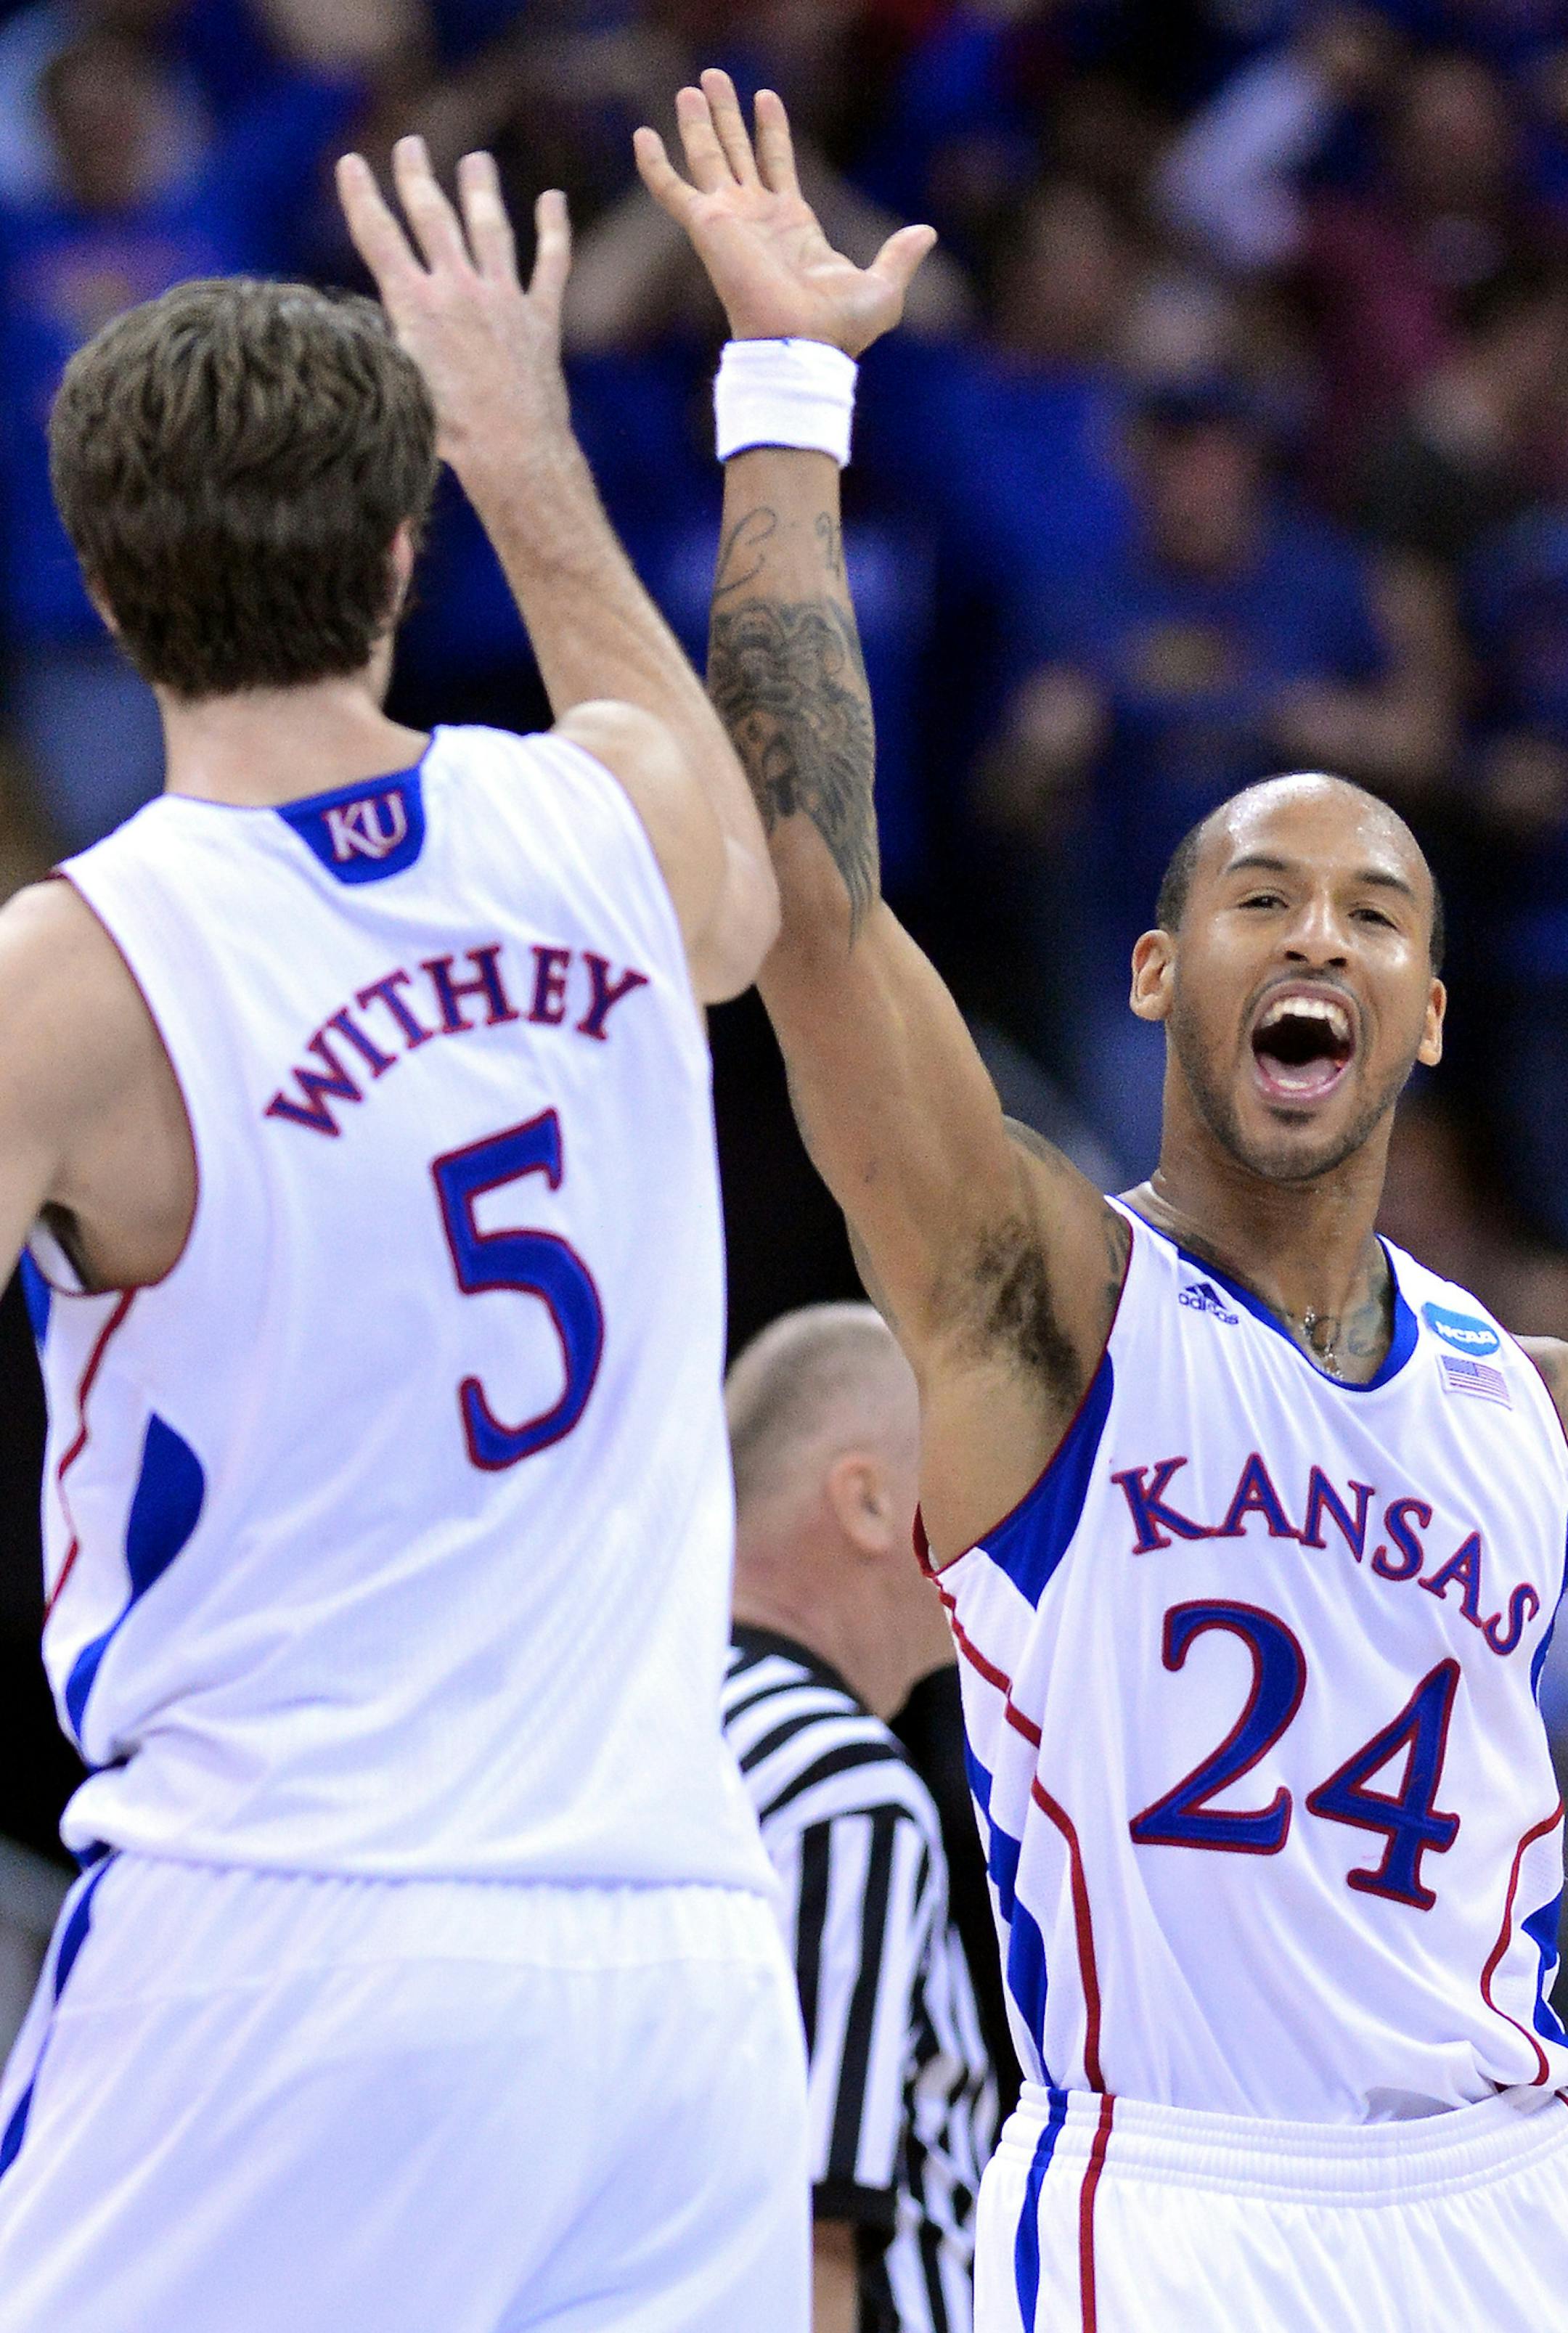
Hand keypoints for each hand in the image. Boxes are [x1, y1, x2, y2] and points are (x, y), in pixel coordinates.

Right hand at [336, 138, 571, 479]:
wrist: (512, 454)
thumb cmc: (447, 439)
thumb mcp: (398, 388)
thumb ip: (385, 350)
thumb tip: (363, 343)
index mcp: (414, 305)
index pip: (378, 235)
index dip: (360, 196)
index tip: (350, 162)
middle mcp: (457, 290)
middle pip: (431, 216)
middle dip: (417, 176)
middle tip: (411, 145)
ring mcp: (503, 299)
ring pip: (490, 227)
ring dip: (481, 189)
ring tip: (477, 160)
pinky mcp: (540, 319)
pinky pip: (550, 264)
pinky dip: (554, 230)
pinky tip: (554, 200)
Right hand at [633, 70, 934, 357]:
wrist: (802, 345)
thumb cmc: (839, 329)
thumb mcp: (883, 287)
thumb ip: (900, 256)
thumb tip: (926, 233)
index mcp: (793, 227)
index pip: (777, 165)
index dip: (772, 131)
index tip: (767, 98)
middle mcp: (756, 219)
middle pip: (737, 152)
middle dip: (727, 115)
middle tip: (715, 77)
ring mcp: (730, 220)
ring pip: (708, 157)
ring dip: (700, 121)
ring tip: (695, 84)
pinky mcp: (707, 226)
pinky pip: (672, 190)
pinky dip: (655, 165)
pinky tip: (642, 135)